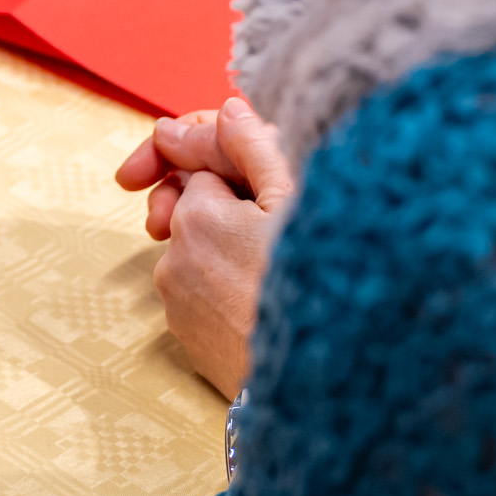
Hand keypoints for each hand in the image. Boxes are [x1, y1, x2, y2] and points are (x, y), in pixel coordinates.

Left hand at [114, 97, 293, 396]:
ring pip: (202, 254)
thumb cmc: (320, 289)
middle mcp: (175, 258)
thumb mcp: (299, 204)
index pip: (203, 167)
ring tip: (282, 268)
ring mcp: (177, 303)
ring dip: (230, 251)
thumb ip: (256, 149)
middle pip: (198, 211)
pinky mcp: (186, 339)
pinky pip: (204, 294)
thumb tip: (228, 109)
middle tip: (277, 226)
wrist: (318, 385)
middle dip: (228, 209)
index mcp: (198, 216)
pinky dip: (227, 289)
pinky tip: (268, 301)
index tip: (262, 182)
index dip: (237, 169)